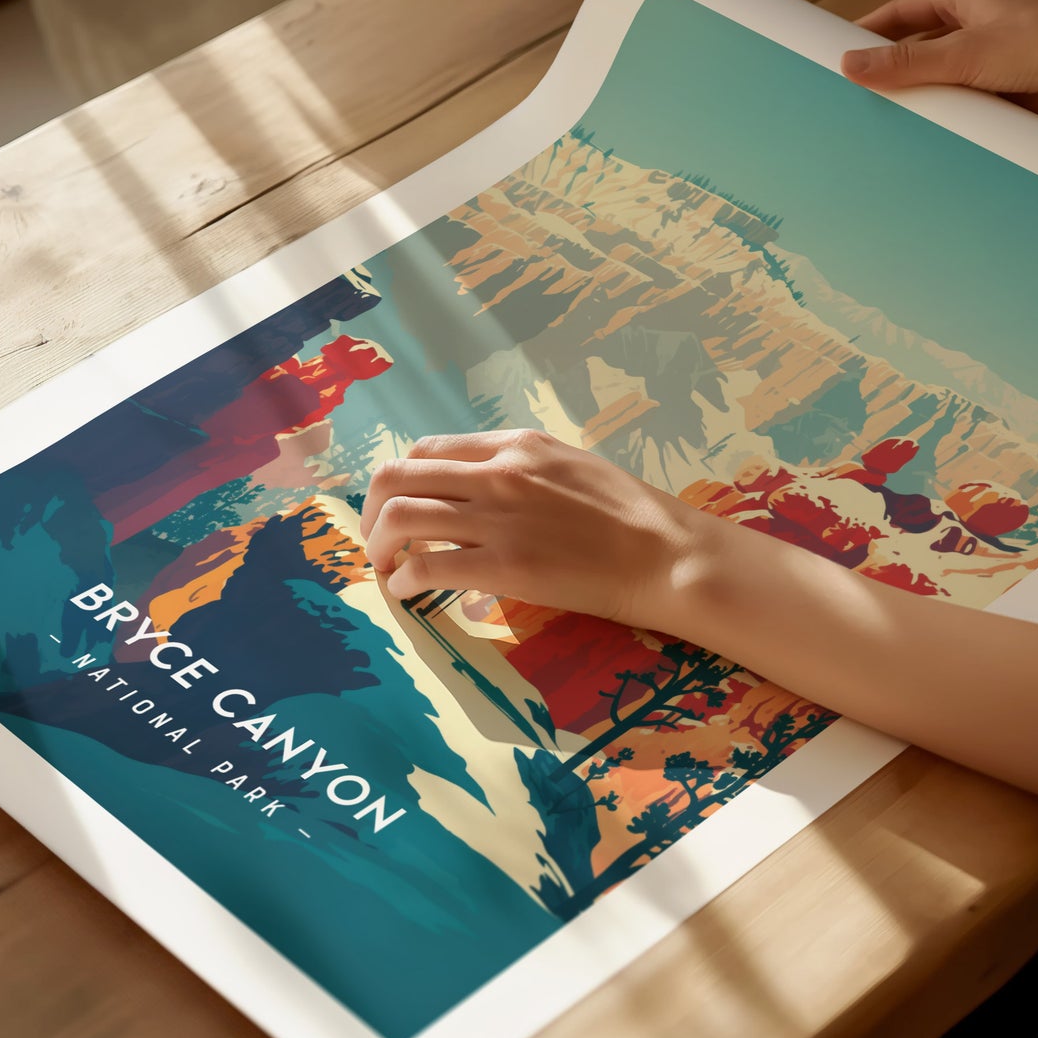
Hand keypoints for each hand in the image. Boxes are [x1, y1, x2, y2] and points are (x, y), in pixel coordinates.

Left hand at [359, 429, 708, 623]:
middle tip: (378, 540)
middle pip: (397, 476)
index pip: (427, 449)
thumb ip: (521, 469)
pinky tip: (408, 592)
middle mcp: (497, 472)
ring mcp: (498, 517)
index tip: (399, 507)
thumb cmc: (629, 515)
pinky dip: (403, 580)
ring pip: (400, 516)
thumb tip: (481, 487)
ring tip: (387, 568)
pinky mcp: (504, 565)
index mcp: (514, 445)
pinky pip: (426, 565)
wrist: (665, 554)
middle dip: (372, 511)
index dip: (401, 480)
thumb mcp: (569, 466)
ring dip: (379, 545)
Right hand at [841, 0, 1037, 116]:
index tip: (841, 48)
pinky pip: (968, 100)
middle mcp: (979, 23)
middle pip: (921, 44)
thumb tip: (850, 64)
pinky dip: (952, 114)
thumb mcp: (963, 53)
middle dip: (894, 66)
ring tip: (890, 118)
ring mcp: (995, 55)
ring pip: (945, 75)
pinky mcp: (1010, 85)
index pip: (904, 11)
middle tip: (859, 90)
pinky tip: (935, 133)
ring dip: (924, 94)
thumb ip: (906, 62)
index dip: (871, 28)